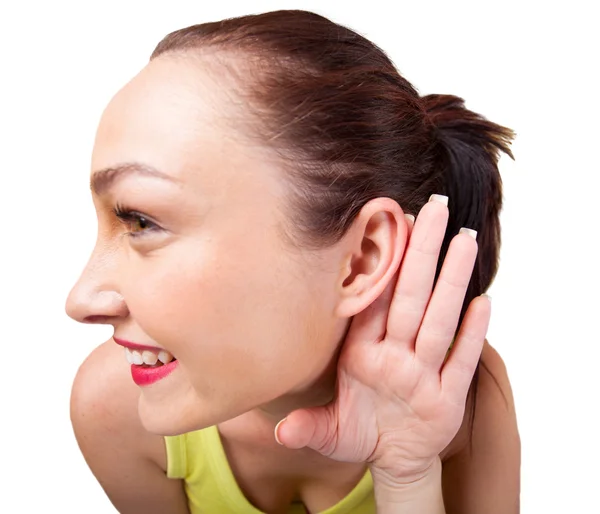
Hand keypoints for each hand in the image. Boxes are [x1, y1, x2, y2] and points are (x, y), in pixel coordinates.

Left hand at [274, 195, 490, 481]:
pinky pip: (461, 362)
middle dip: (423, 252)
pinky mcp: (447, 399)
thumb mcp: (329, 434)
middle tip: (435, 205)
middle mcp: (395, 356)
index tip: (390, 223)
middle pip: (412, 297)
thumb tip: (279, 433)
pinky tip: (483, 302)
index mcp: (363, 354)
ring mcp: (424, 375)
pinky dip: (472, 335)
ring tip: (464, 239)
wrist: (393, 458)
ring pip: (440, 321)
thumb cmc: (358, 433)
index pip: (375, 301)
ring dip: (453, 281)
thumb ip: (308, 428)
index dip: (383, 264)